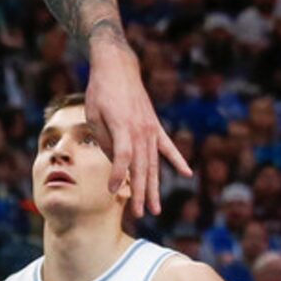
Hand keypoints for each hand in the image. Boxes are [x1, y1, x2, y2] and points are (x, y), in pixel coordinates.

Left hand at [86, 44, 190, 217]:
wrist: (117, 68)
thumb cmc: (100, 92)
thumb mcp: (94, 116)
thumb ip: (106, 141)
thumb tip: (116, 163)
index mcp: (122, 127)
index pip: (123, 158)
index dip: (118, 176)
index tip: (114, 192)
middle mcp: (140, 131)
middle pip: (141, 167)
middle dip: (140, 192)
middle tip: (140, 213)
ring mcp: (150, 129)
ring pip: (154, 163)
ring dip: (154, 186)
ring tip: (155, 208)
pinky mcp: (154, 125)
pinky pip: (167, 146)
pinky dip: (177, 160)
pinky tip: (187, 174)